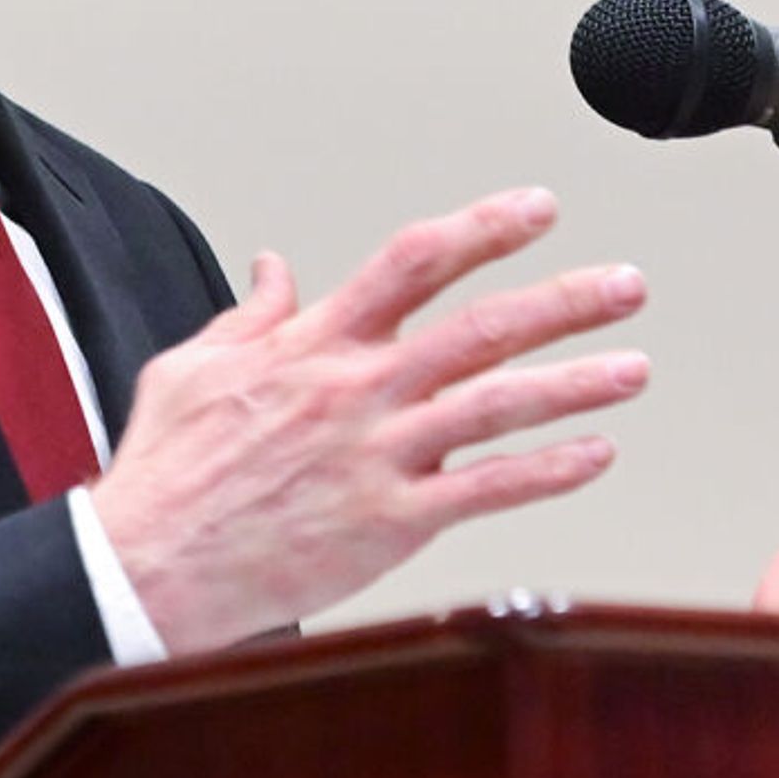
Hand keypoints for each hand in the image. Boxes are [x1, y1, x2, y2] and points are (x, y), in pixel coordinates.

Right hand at [89, 188, 647, 654]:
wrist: (145, 567)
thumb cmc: (165, 475)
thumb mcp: (191, 368)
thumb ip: (248, 315)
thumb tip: (276, 269)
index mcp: (309, 345)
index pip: (412, 262)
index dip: (482, 228)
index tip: (534, 210)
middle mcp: (352, 391)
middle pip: (480, 327)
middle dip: (564, 300)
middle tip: (624, 284)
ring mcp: (374, 457)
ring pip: (498, 403)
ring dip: (576, 382)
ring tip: (633, 367)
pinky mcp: (387, 523)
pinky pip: (486, 490)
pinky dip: (548, 470)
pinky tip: (595, 454)